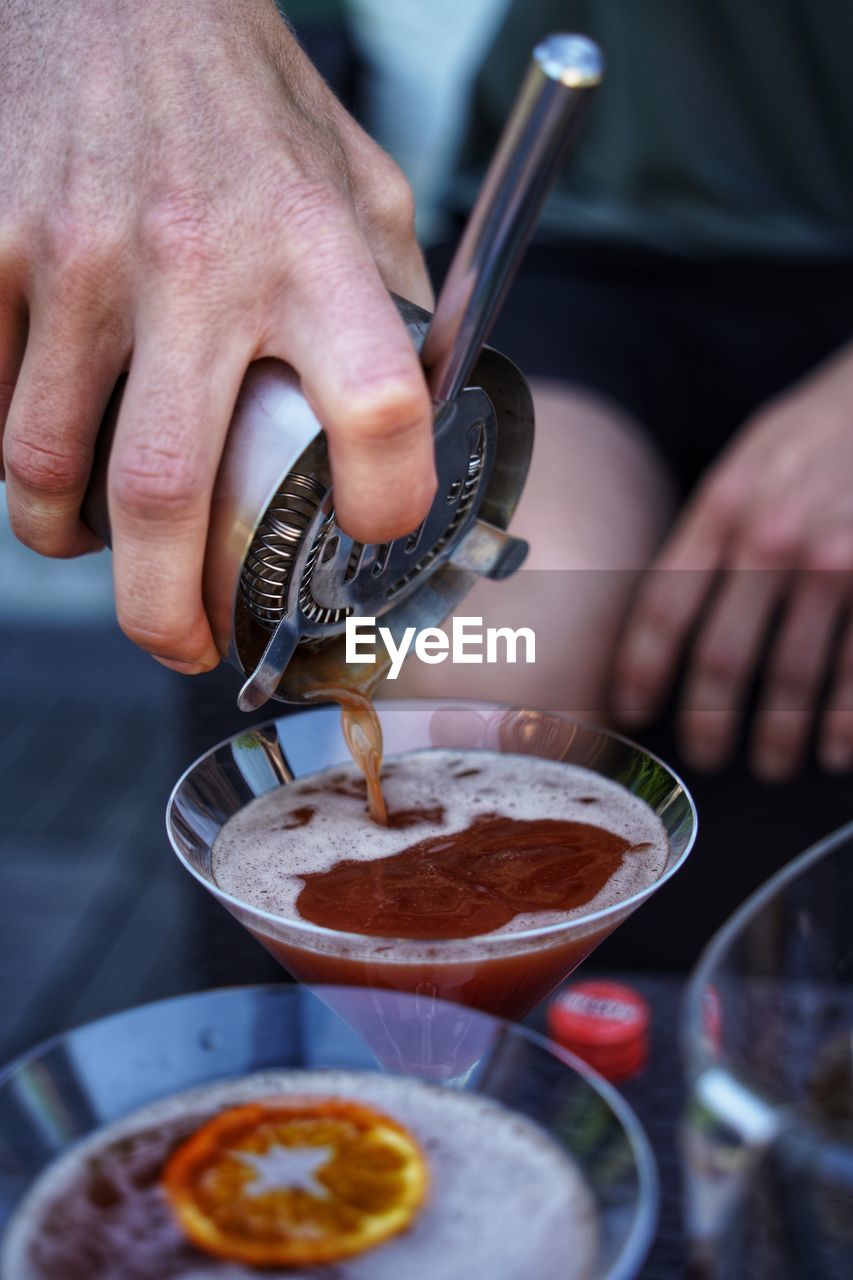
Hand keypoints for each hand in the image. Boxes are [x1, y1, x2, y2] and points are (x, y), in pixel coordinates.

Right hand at [0, 0, 434, 671]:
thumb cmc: (251, 99)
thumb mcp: (365, 184)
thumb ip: (397, 301)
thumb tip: (418, 413)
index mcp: (312, 250)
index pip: (377, 405)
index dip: (384, 500)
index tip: (367, 533)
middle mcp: (194, 265)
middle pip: (163, 494)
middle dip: (164, 611)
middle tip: (185, 648)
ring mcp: (76, 261)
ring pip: (45, 468)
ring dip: (68, 539)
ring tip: (99, 546)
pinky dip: (17, 452)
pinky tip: (51, 442)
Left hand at [612, 344, 852, 779]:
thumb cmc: (815, 440)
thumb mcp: (747, 464)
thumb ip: (709, 534)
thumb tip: (665, 617)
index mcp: (723, 508)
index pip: (664, 607)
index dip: (640, 670)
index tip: (630, 712)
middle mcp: (770, 538)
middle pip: (722, 657)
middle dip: (709, 723)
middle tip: (705, 757)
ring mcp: (831, 562)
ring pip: (791, 678)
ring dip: (778, 737)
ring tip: (769, 764)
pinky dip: (843, 726)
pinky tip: (833, 753)